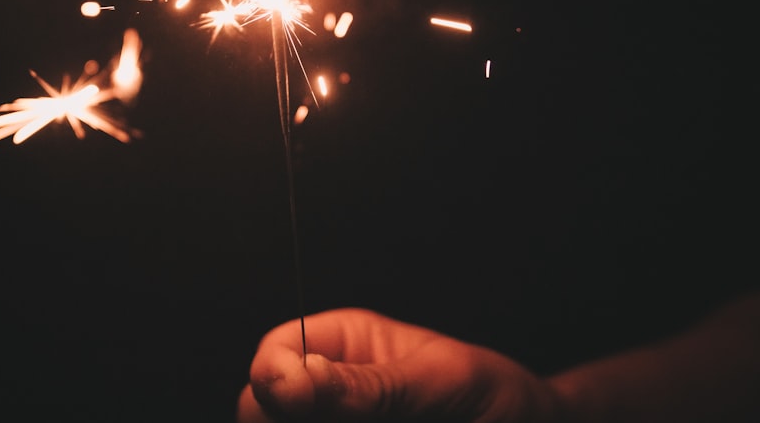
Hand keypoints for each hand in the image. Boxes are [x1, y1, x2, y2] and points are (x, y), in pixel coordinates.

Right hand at [237, 307, 563, 421]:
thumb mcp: (438, 381)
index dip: (274, 379)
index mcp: (341, 344)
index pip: (274, 355)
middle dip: (295, 420)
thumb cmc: (496, 398)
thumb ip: (369, 385)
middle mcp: (326, 394)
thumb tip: (293, 379)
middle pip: (263, 412)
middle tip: (360, 422)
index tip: (295, 401)